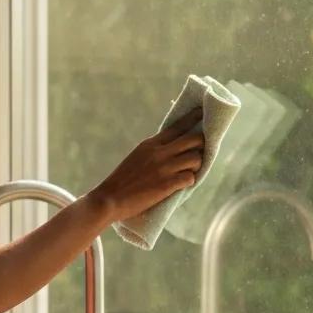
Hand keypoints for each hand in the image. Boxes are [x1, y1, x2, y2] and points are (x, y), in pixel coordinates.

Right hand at [88, 107, 204, 222]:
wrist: (108, 200)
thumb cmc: (122, 182)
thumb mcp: (137, 158)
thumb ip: (154, 151)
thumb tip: (175, 149)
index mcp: (150, 144)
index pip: (178, 126)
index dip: (194, 118)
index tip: (203, 112)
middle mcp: (159, 152)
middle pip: (194, 139)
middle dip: (200, 147)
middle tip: (196, 155)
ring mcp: (164, 168)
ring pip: (196, 158)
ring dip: (196, 166)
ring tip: (187, 172)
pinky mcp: (166, 184)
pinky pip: (190, 177)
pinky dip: (188, 182)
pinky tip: (180, 185)